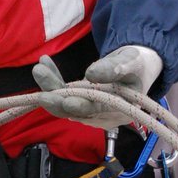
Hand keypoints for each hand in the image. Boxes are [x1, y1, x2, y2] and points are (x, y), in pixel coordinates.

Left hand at [32, 45, 162, 126]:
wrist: (135, 67)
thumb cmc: (137, 65)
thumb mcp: (131, 61)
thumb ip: (114, 67)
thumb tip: (91, 73)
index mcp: (121, 110)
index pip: (97, 110)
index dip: (80, 105)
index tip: (65, 100)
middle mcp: (103, 116)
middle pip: (74, 110)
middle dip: (55, 95)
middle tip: (40, 75)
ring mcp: (90, 112)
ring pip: (65, 104)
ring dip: (50, 86)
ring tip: (40, 67)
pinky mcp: (80, 103)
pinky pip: (63, 96)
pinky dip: (53, 81)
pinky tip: (45, 64)